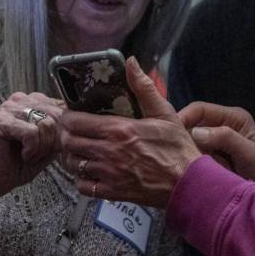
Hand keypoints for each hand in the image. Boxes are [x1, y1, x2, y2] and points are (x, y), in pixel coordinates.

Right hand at [0, 92, 63, 208]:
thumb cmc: (20, 163)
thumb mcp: (49, 145)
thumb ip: (62, 131)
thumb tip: (80, 123)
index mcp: (31, 100)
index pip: (62, 107)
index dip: (63, 131)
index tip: (52, 147)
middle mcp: (19, 100)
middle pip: (56, 115)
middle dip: (53, 141)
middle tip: (39, 154)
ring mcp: (7, 108)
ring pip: (46, 124)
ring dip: (42, 147)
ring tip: (29, 155)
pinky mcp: (0, 122)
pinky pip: (32, 133)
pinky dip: (33, 150)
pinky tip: (23, 155)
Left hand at [59, 57, 201, 206]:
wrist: (188, 183)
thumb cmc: (178, 148)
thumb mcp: (164, 113)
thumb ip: (143, 87)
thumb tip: (131, 62)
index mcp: (119, 129)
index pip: (76, 121)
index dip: (68, 117)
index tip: (70, 115)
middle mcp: (109, 151)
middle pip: (69, 142)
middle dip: (66, 135)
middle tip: (70, 132)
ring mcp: (109, 174)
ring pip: (73, 164)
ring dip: (71, 156)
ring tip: (78, 150)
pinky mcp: (112, 192)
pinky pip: (83, 186)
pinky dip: (81, 179)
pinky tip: (89, 172)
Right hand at [179, 102, 254, 202]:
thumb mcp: (250, 154)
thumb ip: (227, 139)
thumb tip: (196, 132)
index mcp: (234, 118)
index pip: (200, 110)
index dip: (183, 118)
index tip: (170, 134)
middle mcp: (223, 127)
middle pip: (192, 126)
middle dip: (182, 138)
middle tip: (172, 154)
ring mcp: (216, 145)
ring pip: (190, 143)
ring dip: (185, 153)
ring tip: (178, 165)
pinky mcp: (212, 160)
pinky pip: (195, 158)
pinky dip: (190, 164)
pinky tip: (186, 173)